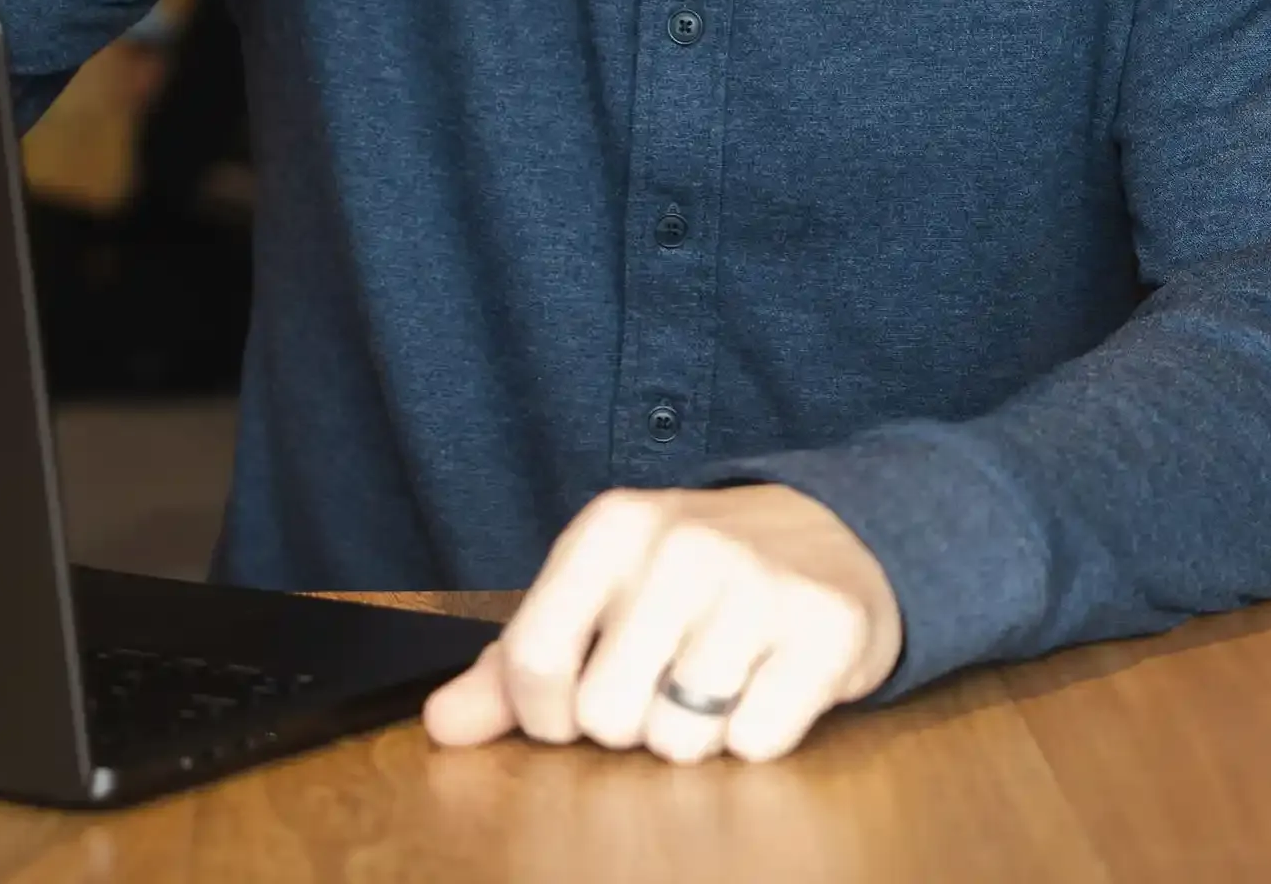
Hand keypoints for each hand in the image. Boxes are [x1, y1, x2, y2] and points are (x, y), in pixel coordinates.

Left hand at [422, 483, 902, 765]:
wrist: (830, 532)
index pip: (533, 662)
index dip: (546, 713)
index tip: (577, 699)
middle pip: (607, 717)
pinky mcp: (825, 628)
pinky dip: (760, 731)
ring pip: (682, 740)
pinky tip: (770, 678)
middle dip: (632, 721)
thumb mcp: (600, 593)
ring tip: (721, 674)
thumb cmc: (689, 578)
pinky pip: (756, 743)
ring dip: (698, 730)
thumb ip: (516, 662)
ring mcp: (758, 583)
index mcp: (612, 527)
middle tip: (666, 676)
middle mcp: (683, 544)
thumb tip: (440, 725)